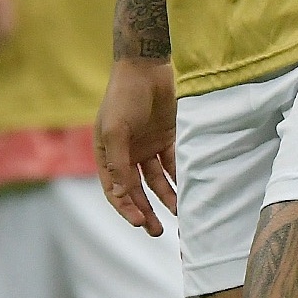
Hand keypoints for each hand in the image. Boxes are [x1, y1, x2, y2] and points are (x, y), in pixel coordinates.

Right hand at [95, 58, 178, 235]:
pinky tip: (190, 191)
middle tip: (157, 231)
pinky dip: (180, 177)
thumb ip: (119, 164)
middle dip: (146, 211)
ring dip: (166, 198)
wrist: (147, 66)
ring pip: (157, 181)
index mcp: (108, 154)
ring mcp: (147, 147)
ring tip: (179, 215)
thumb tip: (122, 194)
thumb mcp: (116, 131)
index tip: (140, 223)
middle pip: (137, 191)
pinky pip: (174, 164)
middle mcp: (127, 155)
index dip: (126, 208)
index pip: (115, 190)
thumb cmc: (124, 97)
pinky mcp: (167, 138)